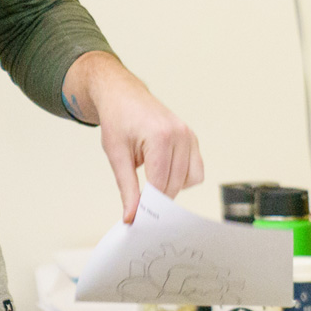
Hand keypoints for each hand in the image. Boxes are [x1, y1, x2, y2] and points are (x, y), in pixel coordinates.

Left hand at [63, 52, 203, 222]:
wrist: (121, 94)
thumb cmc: (117, 119)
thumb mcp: (116, 154)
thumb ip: (127, 188)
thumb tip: (131, 217)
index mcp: (161, 136)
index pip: (160, 184)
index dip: (148, 204)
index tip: (137, 217)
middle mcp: (180, 135)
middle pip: (175, 185)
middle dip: (157, 198)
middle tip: (139, 201)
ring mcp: (189, 135)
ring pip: (189, 181)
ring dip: (170, 186)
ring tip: (148, 174)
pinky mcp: (192, 138)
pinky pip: (195, 170)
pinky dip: (181, 177)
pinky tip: (162, 168)